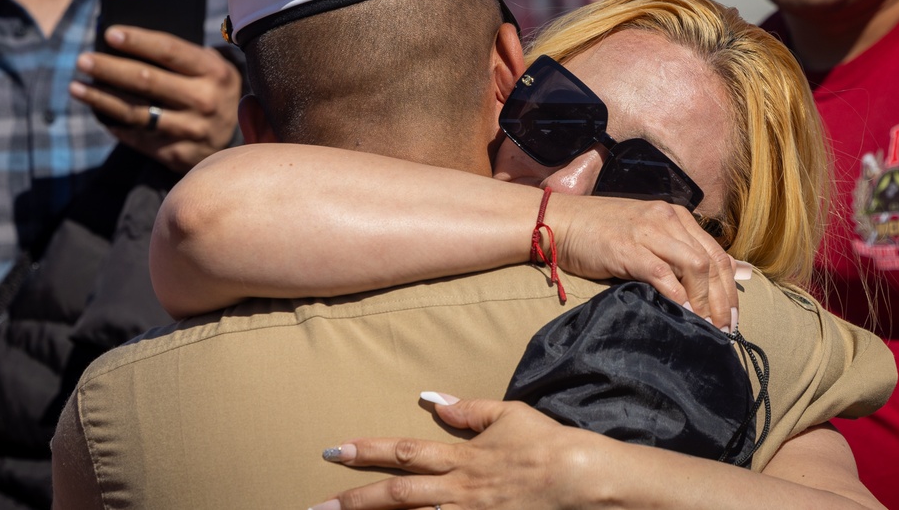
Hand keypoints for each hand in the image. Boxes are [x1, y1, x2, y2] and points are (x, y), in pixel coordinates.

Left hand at [69, 25, 241, 173]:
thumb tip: (125, 43)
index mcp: (214, 73)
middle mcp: (205, 101)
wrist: (234, 144)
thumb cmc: (212, 93)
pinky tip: (98, 112)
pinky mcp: (179, 153)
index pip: (169, 51)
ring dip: (100, 98)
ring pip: (136, 112)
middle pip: (147, 81)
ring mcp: (192, 130)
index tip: (109, 34)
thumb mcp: (212, 70)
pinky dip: (115, 124)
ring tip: (76, 87)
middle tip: (82, 60)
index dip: (137, 41)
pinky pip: (138, 136)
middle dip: (109, 68)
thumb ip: (181, 57)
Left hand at [313, 396, 614, 509]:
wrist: (580, 479)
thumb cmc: (545, 443)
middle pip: (396, 496)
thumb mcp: (507, 413)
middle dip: (354, 502)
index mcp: (460, 457)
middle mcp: (457, 490)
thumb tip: (431, 400)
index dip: (366, 451)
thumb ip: (468, 410)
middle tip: (318, 507)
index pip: (403, 452)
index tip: (333, 450)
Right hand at [550, 194, 738, 330]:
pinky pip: (663, 274)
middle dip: (722, 300)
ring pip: (695, 266)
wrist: (560, 222)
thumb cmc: (600, 232)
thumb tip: (717, 275)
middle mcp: (668, 219)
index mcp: (676, 216)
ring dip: (704, 301)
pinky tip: (683, 315)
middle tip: (724, 329)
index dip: (729, 288)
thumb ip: (677, 251)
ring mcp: (648, 232)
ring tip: (705, 326)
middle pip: (712, 262)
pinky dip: (678, 296)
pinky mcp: (629, 248)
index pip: (716, 253)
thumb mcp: (646, 235)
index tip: (730, 317)